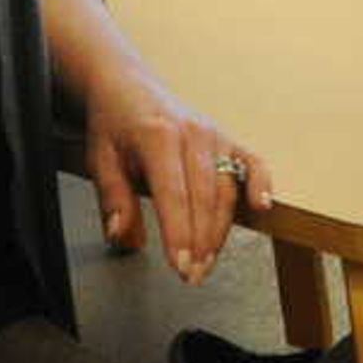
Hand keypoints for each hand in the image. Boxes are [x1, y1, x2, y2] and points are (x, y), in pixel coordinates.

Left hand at [80, 60, 272, 282]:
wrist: (129, 87)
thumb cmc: (114, 126)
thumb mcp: (100, 159)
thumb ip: (113, 199)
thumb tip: (121, 235)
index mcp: (157, 137)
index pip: (173, 195)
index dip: (179, 234)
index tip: (180, 266)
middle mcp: (192, 135)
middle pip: (205, 198)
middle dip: (201, 242)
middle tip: (192, 276)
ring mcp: (214, 136)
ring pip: (227, 190)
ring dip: (220, 231)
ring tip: (207, 262)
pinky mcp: (228, 140)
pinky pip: (252, 164)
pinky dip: (261, 185)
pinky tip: (262, 208)